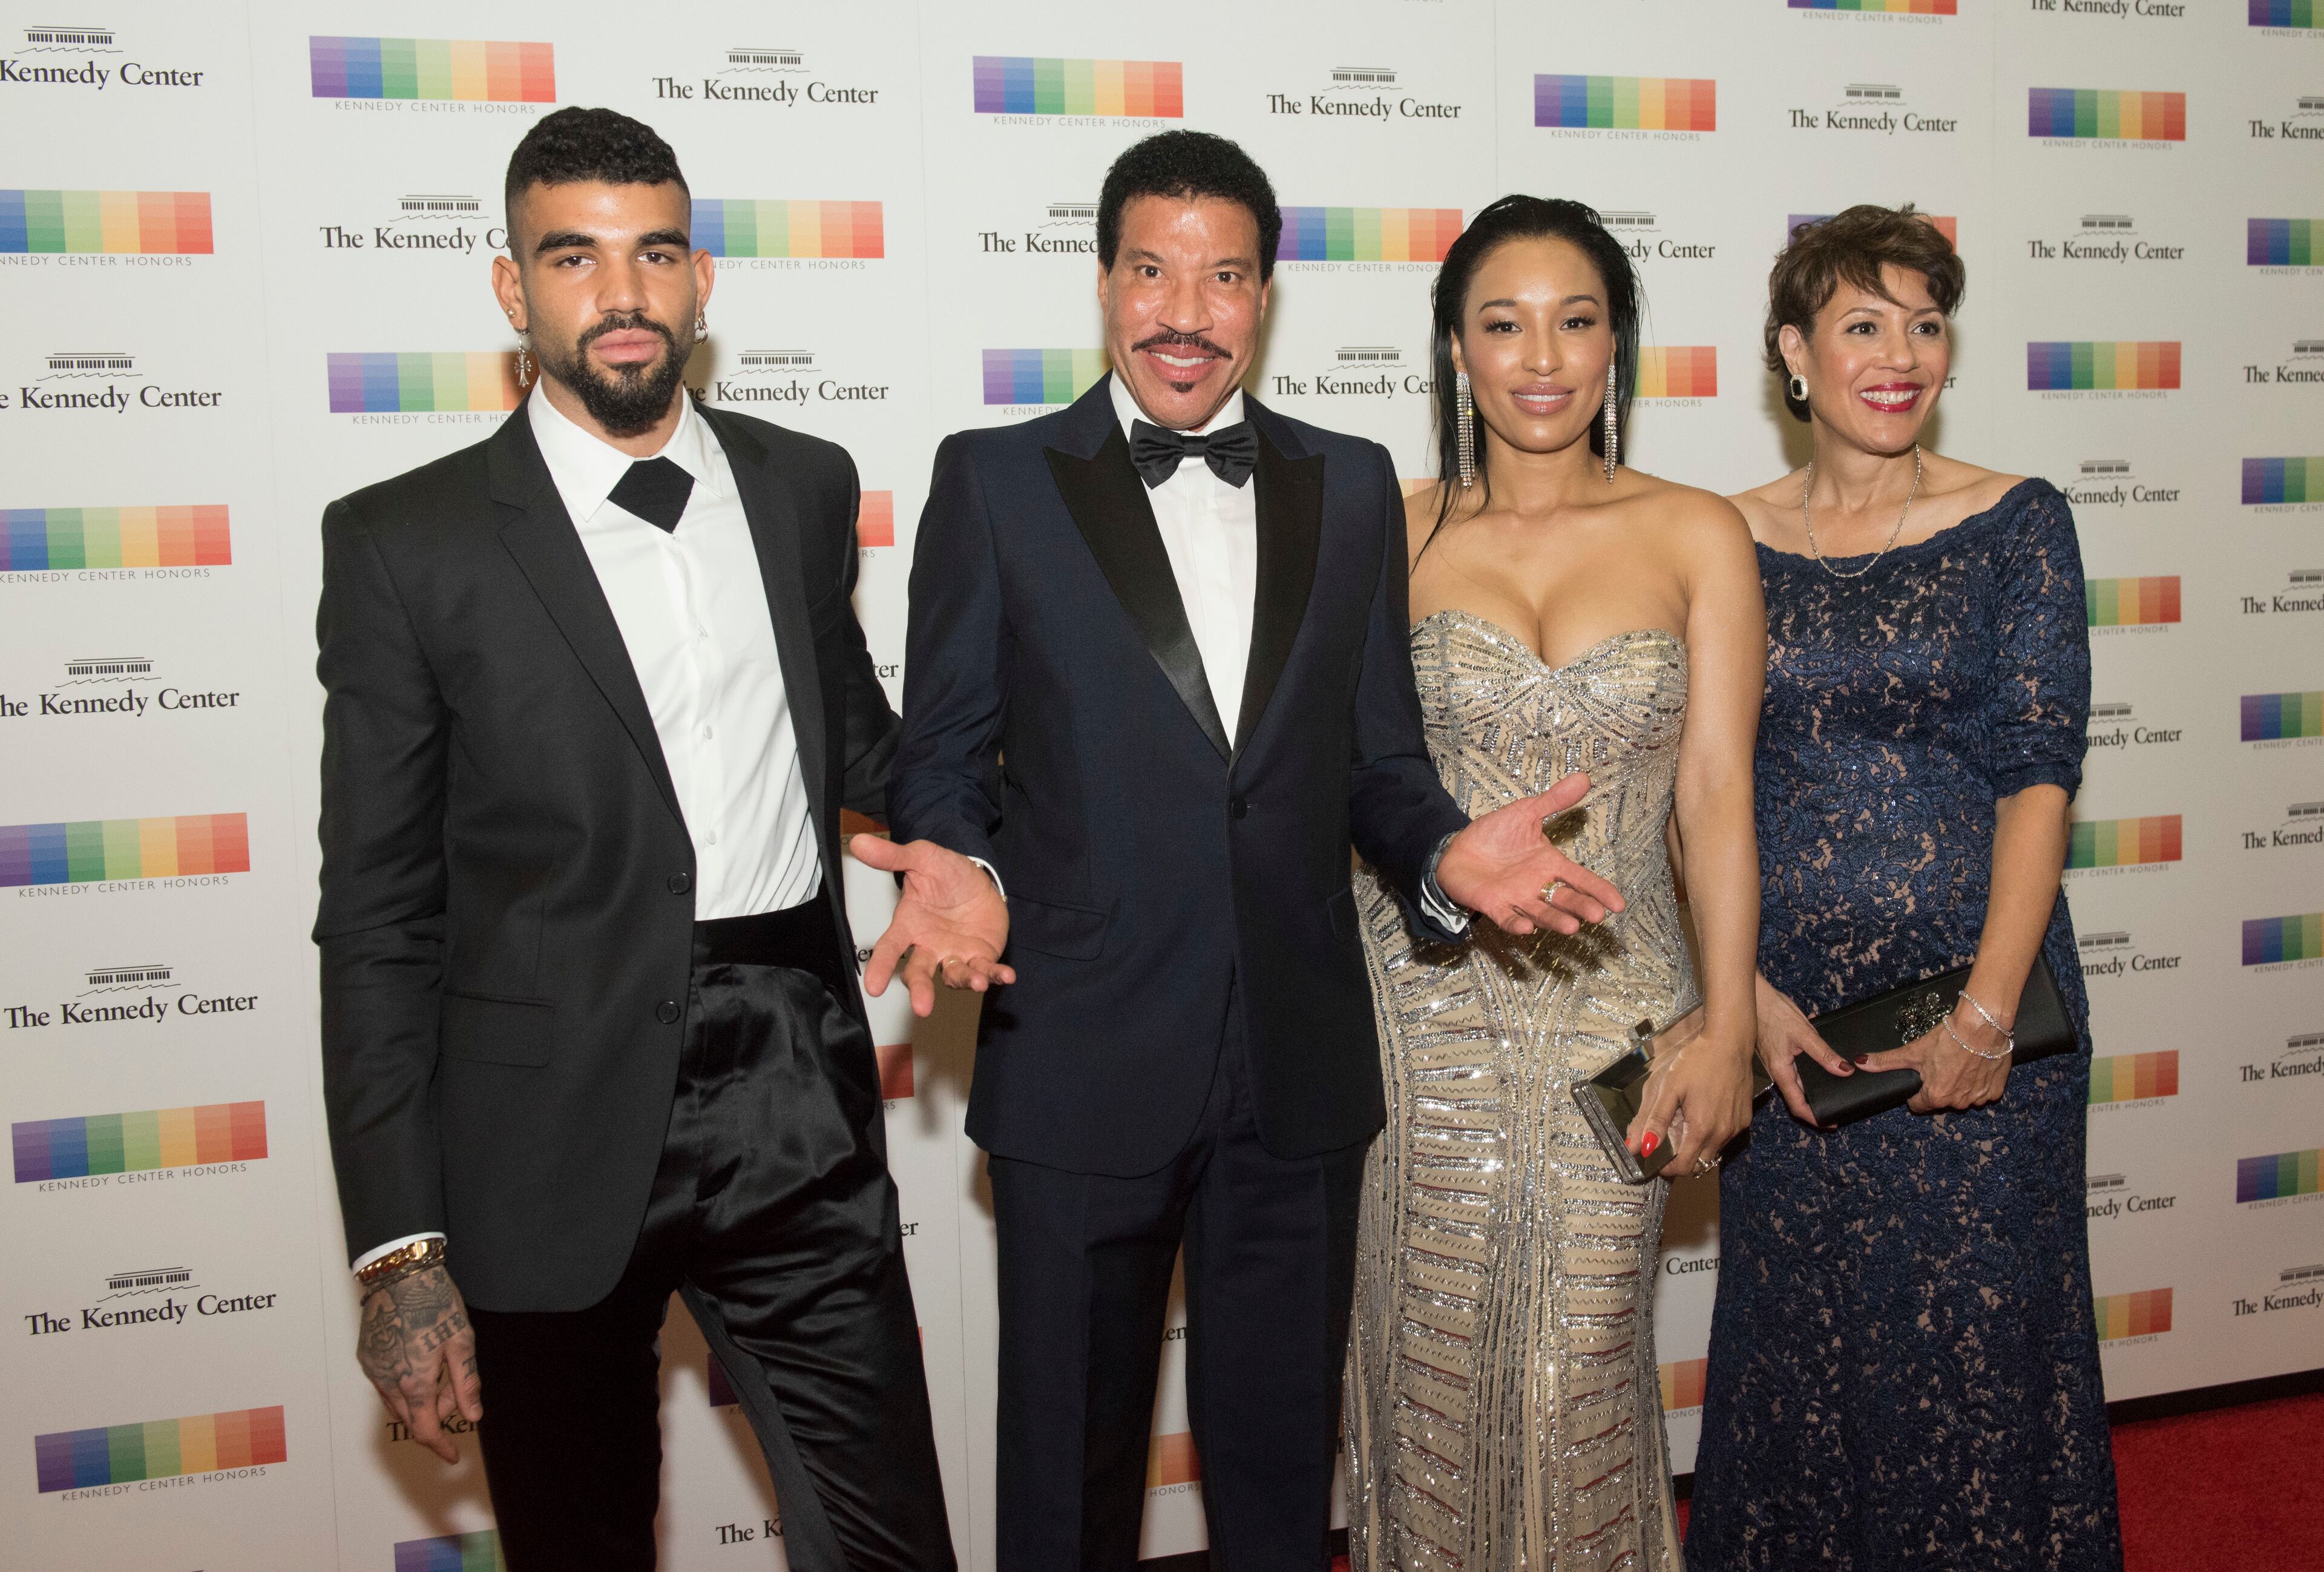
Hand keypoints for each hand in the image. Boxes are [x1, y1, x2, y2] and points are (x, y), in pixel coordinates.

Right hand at [356, 1263, 479, 1463]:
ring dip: (421, 1400)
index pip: (425, 1430)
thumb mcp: (462, 1342)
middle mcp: (388, 1382)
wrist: (400, 1273)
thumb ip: (466, 1383)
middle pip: (412, 1418)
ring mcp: (374, 1370)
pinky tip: (421, 1361)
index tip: (453, 1457)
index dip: (440, 1446)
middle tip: (457, 1391)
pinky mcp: (367, 1357)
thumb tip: (473, 1417)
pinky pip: (386, 1385)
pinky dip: (405, 1385)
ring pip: (397, 1403)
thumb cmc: (435, 1303)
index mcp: (414, 1382)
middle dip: (436, 1415)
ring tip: (442, 1370)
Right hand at [851, 834, 1015, 1017]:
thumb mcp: (921, 857)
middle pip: (919, 972)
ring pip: (954, 975)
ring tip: (975, 982)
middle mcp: (929, 946)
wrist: (977, 877)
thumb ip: (892, 856)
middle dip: (920, 989)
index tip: (873, 987)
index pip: (889, 949)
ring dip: (964, 980)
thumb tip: (860, 843)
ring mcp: (955, 954)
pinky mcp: (980, 956)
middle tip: (922, 1007)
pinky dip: (995, 975)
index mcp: (909, 926)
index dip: (879, 967)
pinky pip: (986, 969)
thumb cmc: (944, 873)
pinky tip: (1006, 976)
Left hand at [1433, 772, 1625, 936]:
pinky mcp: (1493, 904)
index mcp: (1550, 865)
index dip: (1599, 891)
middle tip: (1597, 916)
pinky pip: (1507, 917)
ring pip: (1540, 912)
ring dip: (1554, 920)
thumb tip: (1584, 778)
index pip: (1581, 879)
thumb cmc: (1495, 834)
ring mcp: (1516, 897)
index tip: (1618, 905)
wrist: (1458, 847)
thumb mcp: (1526, 812)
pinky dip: (1516, 923)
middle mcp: (1538, 885)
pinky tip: (1526, 928)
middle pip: (1565, 899)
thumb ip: (1554, 801)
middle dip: (1581, 907)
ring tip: (1571, 927)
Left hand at [1624, 1008, 1756, 1176]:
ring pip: (1713, 1152)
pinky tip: (1702, 1116)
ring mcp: (1736, 1128)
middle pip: (1699, 1164)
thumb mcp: (1670, 1088)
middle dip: (1680, 1161)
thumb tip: (1638, 1147)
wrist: (1730, 1042)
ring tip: (1682, 1126)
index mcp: (1702, 1129)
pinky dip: (1711, 1136)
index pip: (1683, 1168)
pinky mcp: (1744, 1119)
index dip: (1666, 1169)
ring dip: (1696, 1148)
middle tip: (1666, 1144)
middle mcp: (1722, 1134)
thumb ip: (1655, 1120)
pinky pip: (1725, 1138)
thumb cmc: (1698, 1061)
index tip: (1655, 1158)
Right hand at [1754, 972, 1852, 1127]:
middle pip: (1797, 1097)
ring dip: (1812, 1089)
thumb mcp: (1804, 1033)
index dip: (1814, 1118)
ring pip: (1796, 1084)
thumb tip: (1844, 1070)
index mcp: (1782, 1072)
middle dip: (1816, 1105)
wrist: (1751, 996)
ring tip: (1832, 1088)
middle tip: (1836, 1107)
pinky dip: (1807, 1072)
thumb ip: (1824, 1053)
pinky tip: (1819, 1061)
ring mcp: (1776, 1063)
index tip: (1831, 1123)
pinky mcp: (1776, 1053)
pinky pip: (1793, 1069)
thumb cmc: (1773, 1012)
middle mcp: (1777, 1072)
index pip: (1797, 1105)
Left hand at [1857, 1003, 2009, 1113]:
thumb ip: (1886, 1061)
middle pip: (1941, 1101)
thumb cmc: (1947, 1038)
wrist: (1982, 1026)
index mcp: (1935, 1096)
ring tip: (1959, 1063)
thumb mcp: (1912, 1050)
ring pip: (1964, 1097)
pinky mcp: (1996, 1090)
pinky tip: (1976, 1066)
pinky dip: (1979, 1082)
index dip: (1916, 1092)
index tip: (1921, 1078)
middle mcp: (1958, 1102)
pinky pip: (1984, 1092)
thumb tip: (1860, 1063)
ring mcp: (1979, 1098)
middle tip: (1941, 1065)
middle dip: (1939, 1087)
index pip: (1918, 1105)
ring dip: (1960, 1086)